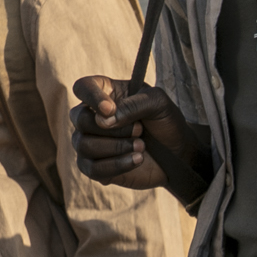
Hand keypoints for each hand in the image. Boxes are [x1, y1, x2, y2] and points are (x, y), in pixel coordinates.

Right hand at [72, 76, 206, 194]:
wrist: (177, 153)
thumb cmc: (165, 122)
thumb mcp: (158, 103)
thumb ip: (132, 104)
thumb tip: (104, 120)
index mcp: (105, 93)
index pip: (83, 87)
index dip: (92, 97)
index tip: (110, 109)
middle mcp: (92, 116)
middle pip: (80, 119)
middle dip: (113, 128)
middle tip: (139, 130)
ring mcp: (89, 142)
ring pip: (84, 145)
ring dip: (116, 147)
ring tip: (141, 146)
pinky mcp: (94, 167)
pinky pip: (91, 169)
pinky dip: (116, 165)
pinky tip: (137, 160)